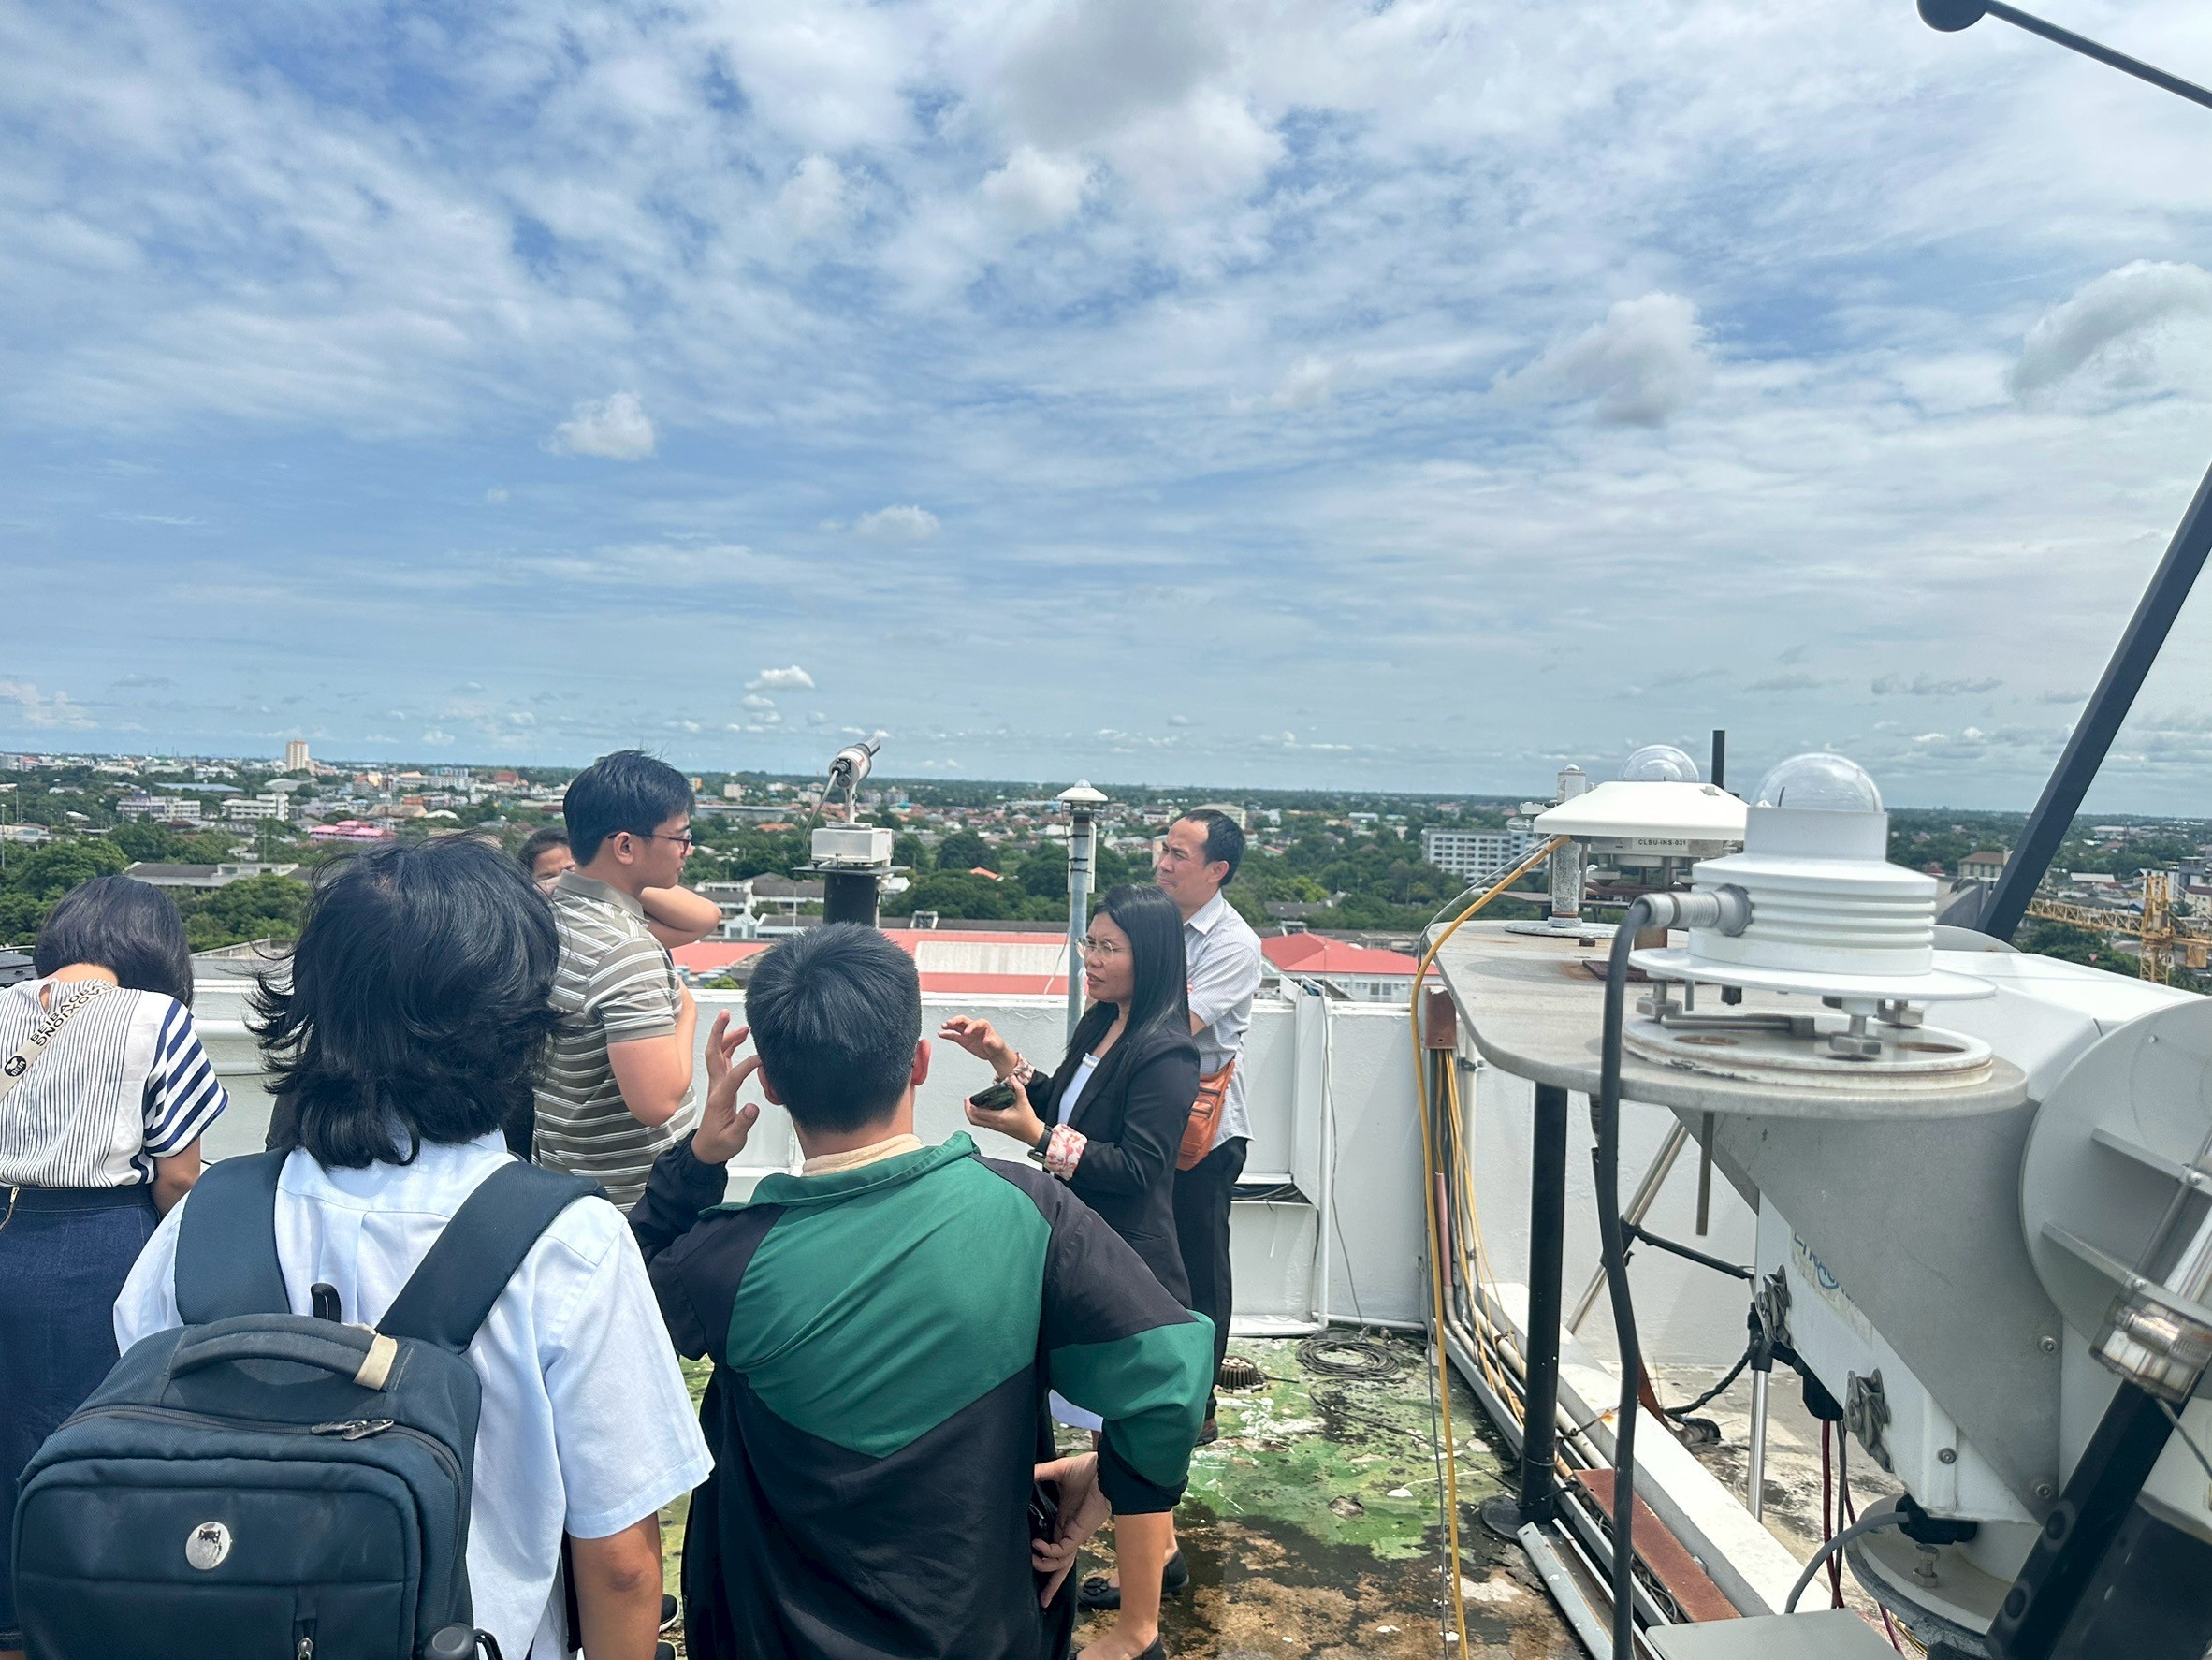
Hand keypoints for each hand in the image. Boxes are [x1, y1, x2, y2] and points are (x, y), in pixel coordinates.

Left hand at [695, 1011, 760, 1164]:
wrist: (706, 1150)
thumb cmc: (720, 1144)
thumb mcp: (733, 1139)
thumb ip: (743, 1122)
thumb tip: (753, 1108)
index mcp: (720, 1099)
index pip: (733, 1076)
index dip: (747, 1065)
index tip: (762, 1059)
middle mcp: (716, 1087)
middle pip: (713, 1054)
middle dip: (718, 1033)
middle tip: (726, 1015)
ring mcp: (717, 1084)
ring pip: (717, 1054)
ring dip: (726, 1036)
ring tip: (743, 1025)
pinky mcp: (721, 1085)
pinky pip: (722, 1060)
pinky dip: (729, 1046)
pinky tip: (739, 1039)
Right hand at [937, 1016, 1007, 1064]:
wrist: (994, 1052)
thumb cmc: (996, 1046)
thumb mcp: (996, 1045)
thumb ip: (991, 1042)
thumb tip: (987, 1040)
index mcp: (983, 1025)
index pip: (974, 1023)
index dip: (970, 1027)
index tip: (966, 1033)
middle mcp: (973, 1026)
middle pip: (963, 1020)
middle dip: (956, 1020)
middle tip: (950, 1023)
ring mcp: (967, 1032)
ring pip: (957, 1026)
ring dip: (950, 1025)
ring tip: (943, 1026)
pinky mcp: (963, 1039)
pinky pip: (954, 1035)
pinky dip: (947, 1034)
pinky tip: (941, 1034)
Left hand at [966, 1089, 1045, 1151]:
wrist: (1033, 1134)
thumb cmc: (1028, 1122)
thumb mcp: (1024, 1102)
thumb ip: (1018, 1088)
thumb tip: (1012, 1078)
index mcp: (998, 1118)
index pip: (978, 1113)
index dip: (970, 1106)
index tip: (968, 1099)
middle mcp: (995, 1124)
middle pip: (974, 1120)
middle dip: (967, 1111)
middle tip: (967, 1101)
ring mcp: (995, 1127)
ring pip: (978, 1123)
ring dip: (972, 1115)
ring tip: (972, 1105)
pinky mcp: (998, 1128)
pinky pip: (983, 1124)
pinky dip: (979, 1117)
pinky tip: (983, 1110)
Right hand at [1032, 1453, 1110, 1605]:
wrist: (1105, 1467)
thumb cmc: (1086, 1468)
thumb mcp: (1057, 1472)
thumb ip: (1040, 1474)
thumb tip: (1023, 1474)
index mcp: (1065, 1520)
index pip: (1053, 1545)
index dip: (1043, 1555)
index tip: (1030, 1559)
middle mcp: (1070, 1531)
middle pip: (1060, 1564)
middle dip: (1052, 1583)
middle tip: (1042, 1601)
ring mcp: (1075, 1533)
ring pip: (1062, 1562)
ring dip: (1047, 1567)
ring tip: (1032, 1561)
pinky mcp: (1079, 1532)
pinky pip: (1063, 1550)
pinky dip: (1050, 1553)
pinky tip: (1038, 1546)